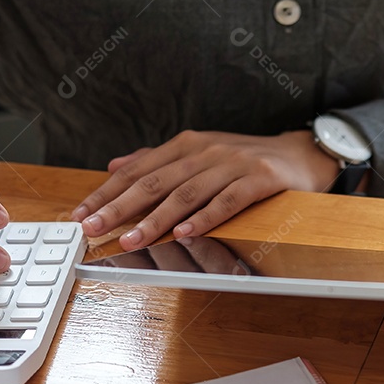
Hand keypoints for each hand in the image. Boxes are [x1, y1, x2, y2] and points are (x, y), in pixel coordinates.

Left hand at [72, 130, 339, 249]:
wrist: (301, 153)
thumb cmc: (246, 158)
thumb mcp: (200, 153)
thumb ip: (157, 160)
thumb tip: (115, 166)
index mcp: (187, 144)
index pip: (138, 170)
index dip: (107, 192)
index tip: (82, 214)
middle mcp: (206, 150)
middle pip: (156, 182)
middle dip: (120, 207)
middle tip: (93, 228)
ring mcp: (233, 163)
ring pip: (187, 193)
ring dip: (156, 219)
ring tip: (132, 239)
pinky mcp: (260, 178)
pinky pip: (227, 201)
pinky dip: (204, 218)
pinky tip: (185, 233)